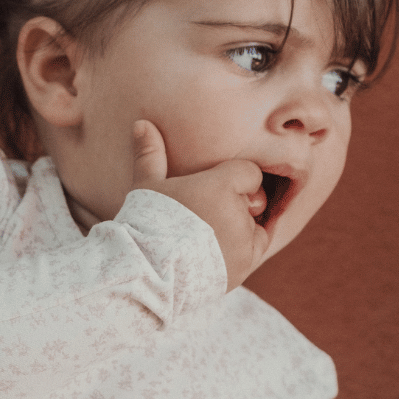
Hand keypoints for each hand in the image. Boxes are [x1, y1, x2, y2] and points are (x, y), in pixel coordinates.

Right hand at [131, 119, 269, 290]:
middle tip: (204, 218)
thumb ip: (151, 154)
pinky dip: (241, 251)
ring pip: (256, 227)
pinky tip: (213, 253)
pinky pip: (254, 251)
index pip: (249, 173)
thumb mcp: (147, 186)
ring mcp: (244, 243)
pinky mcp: (244, 268)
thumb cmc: (144, 224)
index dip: (233, 179)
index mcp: (222, 186)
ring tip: (203, 239)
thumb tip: (141, 123)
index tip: (210, 190)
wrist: (144, 274)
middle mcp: (239, 213)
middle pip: (255, 200)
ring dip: (240, 229)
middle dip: (238, 205)